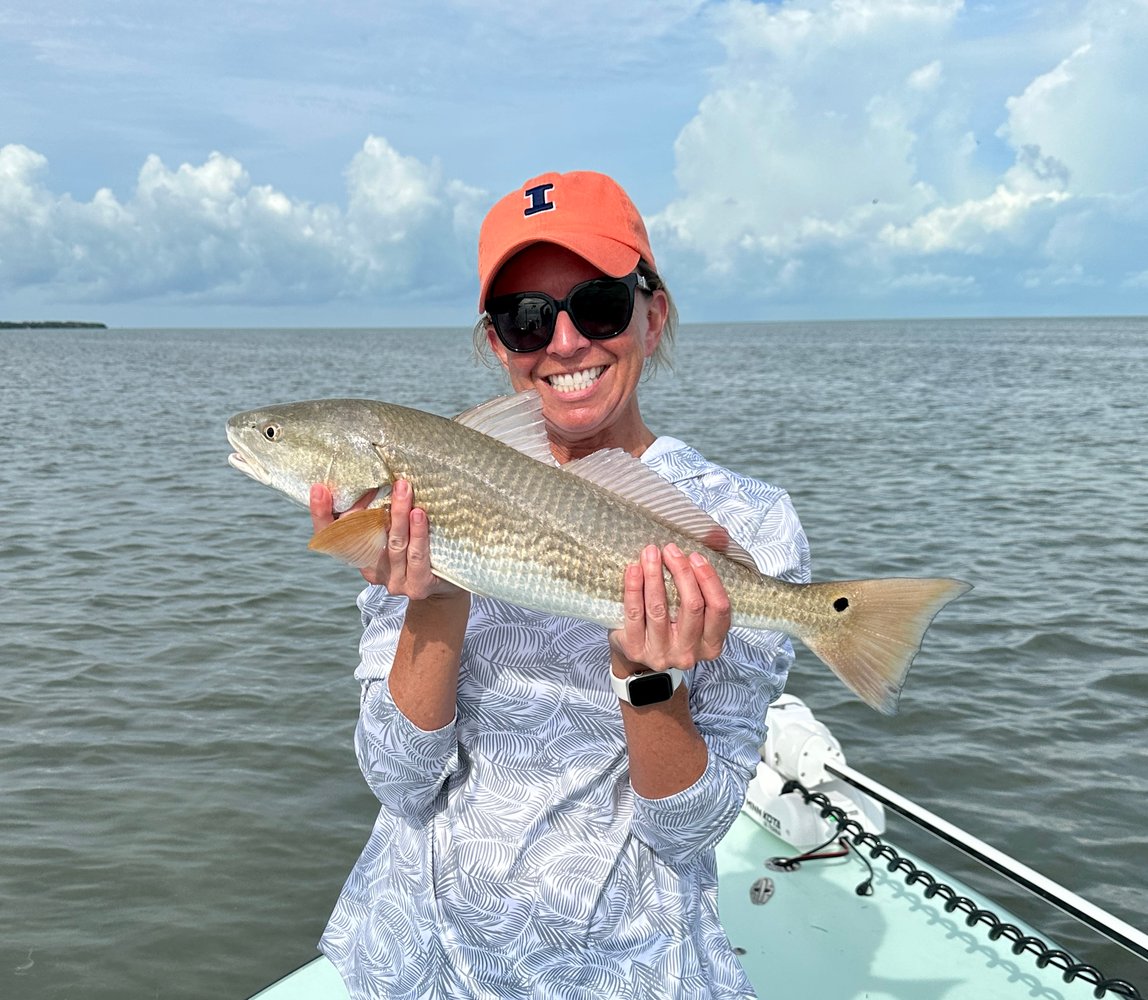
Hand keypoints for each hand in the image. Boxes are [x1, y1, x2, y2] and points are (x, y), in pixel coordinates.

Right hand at [308, 479, 461, 598]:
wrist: (447, 585)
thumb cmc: (418, 549)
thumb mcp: (395, 530)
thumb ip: (381, 513)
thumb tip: (376, 476)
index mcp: (359, 556)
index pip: (331, 537)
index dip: (321, 515)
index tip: (319, 489)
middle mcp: (373, 571)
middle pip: (362, 539)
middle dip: (366, 508)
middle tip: (375, 479)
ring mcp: (395, 581)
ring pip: (394, 544)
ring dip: (398, 514)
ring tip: (403, 489)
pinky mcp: (418, 586)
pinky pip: (416, 557)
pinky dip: (418, 534)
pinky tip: (418, 514)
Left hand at [608, 543, 731, 672]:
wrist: (637, 652)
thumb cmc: (670, 625)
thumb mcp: (693, 608)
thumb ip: (708, 573)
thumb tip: (718, 535)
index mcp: (711, 643)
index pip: (719, 608)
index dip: (709, 579)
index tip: (695, 556)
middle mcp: (689, 652)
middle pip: (692, 606)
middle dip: (682, 572)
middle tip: (671, 549)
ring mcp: (662, 653)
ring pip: (660, 609)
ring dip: (655, 575)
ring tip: (651, 553)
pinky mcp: (636, 649)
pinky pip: (635, 614)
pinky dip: (634, 588)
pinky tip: (634, 570)